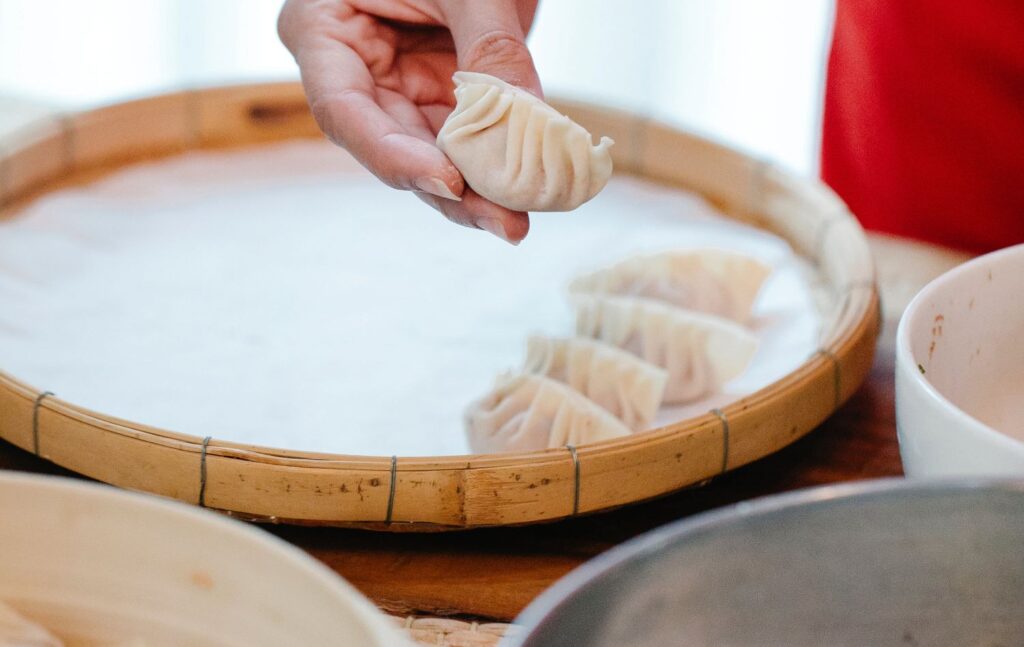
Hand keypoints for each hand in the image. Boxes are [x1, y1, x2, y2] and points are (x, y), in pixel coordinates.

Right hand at [278, 0, 541, 243]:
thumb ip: (491, 46)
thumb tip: (529, 122)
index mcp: (323, 31)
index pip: (346, 112)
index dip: (395, 156)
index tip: (449, 181)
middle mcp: (352, 71)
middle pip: (392, 149)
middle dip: (451, 190)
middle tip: (506, 224)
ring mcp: (395, 87)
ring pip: (430, 156)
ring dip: (477, 192)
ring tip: (519, 221)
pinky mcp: (435, 95)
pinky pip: (463, 142)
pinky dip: (495, 167)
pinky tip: (527, 192)